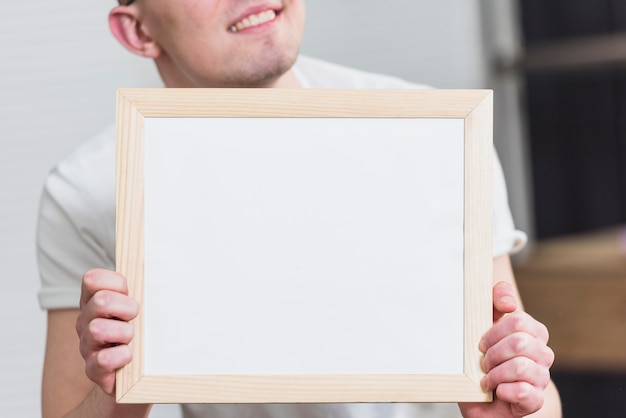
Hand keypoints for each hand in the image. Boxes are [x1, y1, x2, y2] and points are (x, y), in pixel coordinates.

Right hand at [75, 269, 138, 394]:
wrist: (135, 377)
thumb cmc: (140, 335)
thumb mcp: (140, 308)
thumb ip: (142, 289)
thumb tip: (168, 267)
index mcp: (94, 301)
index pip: (92, 279)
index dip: (116, 283)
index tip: (130, 294)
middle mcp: (86, 321)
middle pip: (101, 301)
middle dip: (127, 308)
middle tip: (135, 318)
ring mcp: (87, 345)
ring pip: (98, 329)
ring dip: (124, 333)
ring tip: (132, 340)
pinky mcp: (93, 370)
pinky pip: (103, 359)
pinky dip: (121, 357)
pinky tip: (129, 357)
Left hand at [459, 281, 554, 416]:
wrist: (485, 398)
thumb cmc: (485, 358)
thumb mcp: (484, 324)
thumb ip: (495, 301)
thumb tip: (509, 302)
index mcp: (533, 332)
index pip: (518, 321)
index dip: (494, 332)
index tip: (481, 344)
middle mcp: (542, 354)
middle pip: (520, 342)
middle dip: (493, 354)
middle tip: (483, 363)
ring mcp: (541, 377)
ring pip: (521, 367)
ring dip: (495, 374)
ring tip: (487, 379)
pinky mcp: (536, 400)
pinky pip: (524, 392)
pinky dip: (504, 391)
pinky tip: (498, 391)